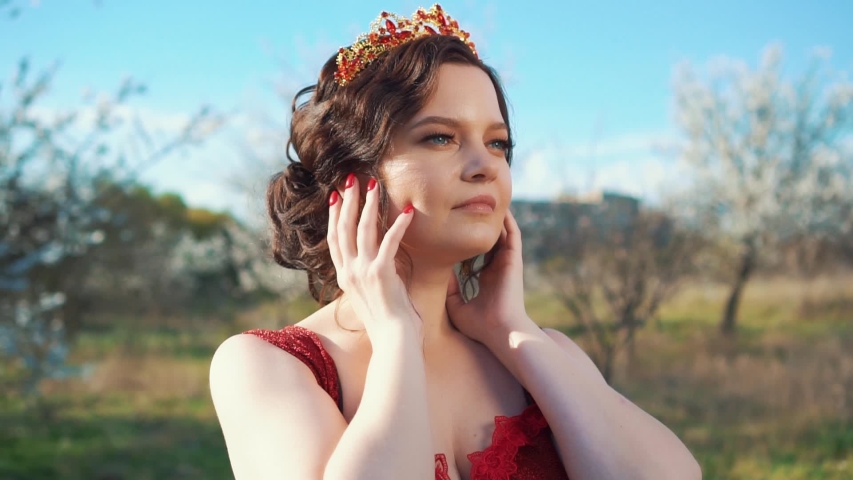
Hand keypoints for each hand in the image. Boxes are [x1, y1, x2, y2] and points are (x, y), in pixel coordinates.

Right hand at [327, 173, 419, 339]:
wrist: (393, 344)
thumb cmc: (389, 324)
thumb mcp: (373, 296)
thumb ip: (372, 278)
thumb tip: (378, 265)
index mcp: (345, 277)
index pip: (335, 239)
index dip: (334, 216)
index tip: (336, 196)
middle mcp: (349, 272)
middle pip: (343, 228)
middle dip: (347, 201)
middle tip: (350, 179)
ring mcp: (363, 272)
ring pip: (362, 230)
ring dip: (368, 205)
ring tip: (373, 185)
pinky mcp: (381, 274)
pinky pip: (390, 242)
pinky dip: (398, 226)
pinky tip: (407, 212)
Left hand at [446, 208, 532, 347]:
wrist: (501, 332)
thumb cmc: (480, 326)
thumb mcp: (456, 305)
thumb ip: (448, 289)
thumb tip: (437, 272)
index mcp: (486, 279)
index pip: (475, 254)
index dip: (465, 241)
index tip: (450, 229)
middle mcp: (497, 268)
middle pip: (488, 240)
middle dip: (479, 225)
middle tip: (465, 205)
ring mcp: (507, 263)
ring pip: (502, 233)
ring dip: (494, 218)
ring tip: (483, 198)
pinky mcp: (514, 260)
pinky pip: (512, 234)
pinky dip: (508, 220)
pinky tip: (500, 207)